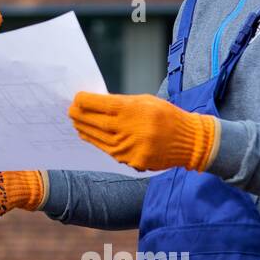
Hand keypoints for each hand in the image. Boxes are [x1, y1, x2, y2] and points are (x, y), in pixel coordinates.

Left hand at [67, 92, 217, 171]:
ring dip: (85, 130)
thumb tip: (97, 104)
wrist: (189, 141)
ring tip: (77, 123)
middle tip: (70, 111)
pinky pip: (109, 151)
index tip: (76, 98)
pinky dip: (97, 143)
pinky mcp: (132, 161)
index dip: (85, 101)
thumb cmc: (167, 116)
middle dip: (80, 116)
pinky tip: (89, 136)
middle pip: (97, 122)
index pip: (101, 104)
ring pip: (99, 139)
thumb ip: (122, 103)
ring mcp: (130, 148)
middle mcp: (130, 130)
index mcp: (133, 110)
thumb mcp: (146, 101)